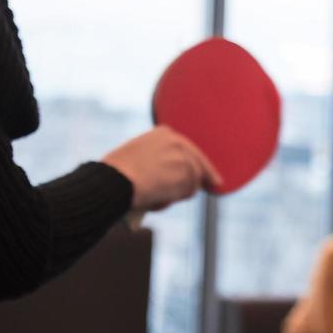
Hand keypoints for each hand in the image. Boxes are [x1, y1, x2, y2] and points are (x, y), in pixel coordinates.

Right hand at [102, 127, 221, 213]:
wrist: (115, 181)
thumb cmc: (116, 175)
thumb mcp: (136, 158)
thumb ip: (156, 161)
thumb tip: (168, 178)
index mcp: (163, 133)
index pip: (189, 149)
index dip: (199, 162)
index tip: (211, 172)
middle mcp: (176, 141)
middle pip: (199, 163)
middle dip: (207, 174)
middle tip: (217, 184)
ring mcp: (183, 156)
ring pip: (195, 180)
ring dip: (181, 193)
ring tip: (158, 196)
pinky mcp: (187, 173)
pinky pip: (190, 191)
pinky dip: (176, 199)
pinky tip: (158, 198)